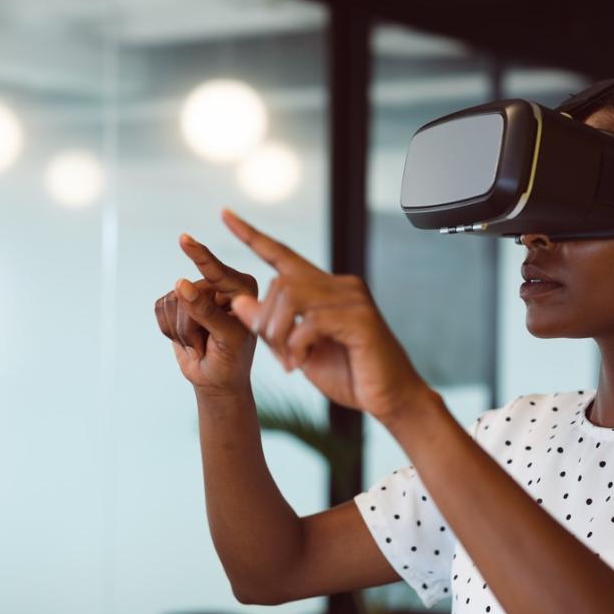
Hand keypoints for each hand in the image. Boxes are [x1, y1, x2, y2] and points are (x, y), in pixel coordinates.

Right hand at [154, 232, 258, 394]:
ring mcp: (196, 292)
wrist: (217, 380)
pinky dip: (169, 330)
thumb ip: (206, 312)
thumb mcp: (227, 338)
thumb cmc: (231, 360)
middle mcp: (220, 284)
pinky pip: (160, 307)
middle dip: (192, 325)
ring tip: (201, 343)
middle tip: (209, 343)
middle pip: (188, 292)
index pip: (218, 272)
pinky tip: (188, 340)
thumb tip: (180, 283)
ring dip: (183, 331)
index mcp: (243, 288)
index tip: (184, 240)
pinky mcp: (176, 302)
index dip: (200, 257)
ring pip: (172, 300)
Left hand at [221, 208, 430, 422]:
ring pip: (291, 297)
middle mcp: (341, 286)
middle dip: (266, 322)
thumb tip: (237, 300)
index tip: (225, 215)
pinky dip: (297, 345)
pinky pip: (310, 322)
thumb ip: (271, 326)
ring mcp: (353, 299)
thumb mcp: (296, 349)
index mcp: (325, 289)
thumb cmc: (348, 374)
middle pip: (280, 283)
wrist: (388, 398)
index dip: (252, 235)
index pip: (282, 254)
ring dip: (279, 333)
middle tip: (278, 356)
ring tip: (289, 361)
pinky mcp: (360, 318)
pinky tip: (302, 363)